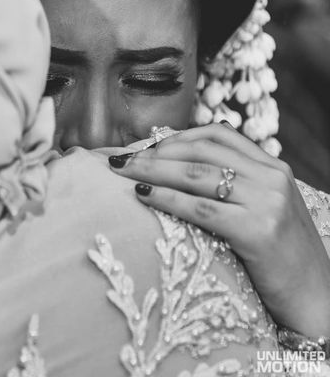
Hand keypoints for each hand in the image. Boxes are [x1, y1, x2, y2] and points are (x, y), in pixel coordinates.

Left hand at [108, 122, 329, 336]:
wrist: (317, 300)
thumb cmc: (280, 254)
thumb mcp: (265, 205)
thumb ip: (236, 179)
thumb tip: (182, 155)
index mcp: (273, 166)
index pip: (217, 133)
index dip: (176, 136)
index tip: (146, 146)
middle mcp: (271, 177)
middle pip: (200, 151)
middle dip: (155, 153)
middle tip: (123, 160)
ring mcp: (267, 202)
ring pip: (195, 175)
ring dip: (151, 170)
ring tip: (123, 172)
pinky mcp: (257, 231)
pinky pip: (200, 208)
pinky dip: (166, 198)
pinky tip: (142, 196)